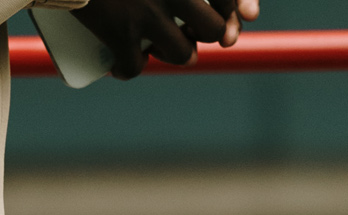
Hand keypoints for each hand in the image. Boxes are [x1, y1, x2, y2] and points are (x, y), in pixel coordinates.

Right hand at [72, 0, 249, 76]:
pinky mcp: (121, 32)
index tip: (218, 16)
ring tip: (156, 48)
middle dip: (202, 36)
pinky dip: (126, 70)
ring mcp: (150, 13)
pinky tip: (118, 66)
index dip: (230, 12)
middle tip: (186, 31)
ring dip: (173, 56)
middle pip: (213, 29)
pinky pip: (134, 65)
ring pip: (183, 54)